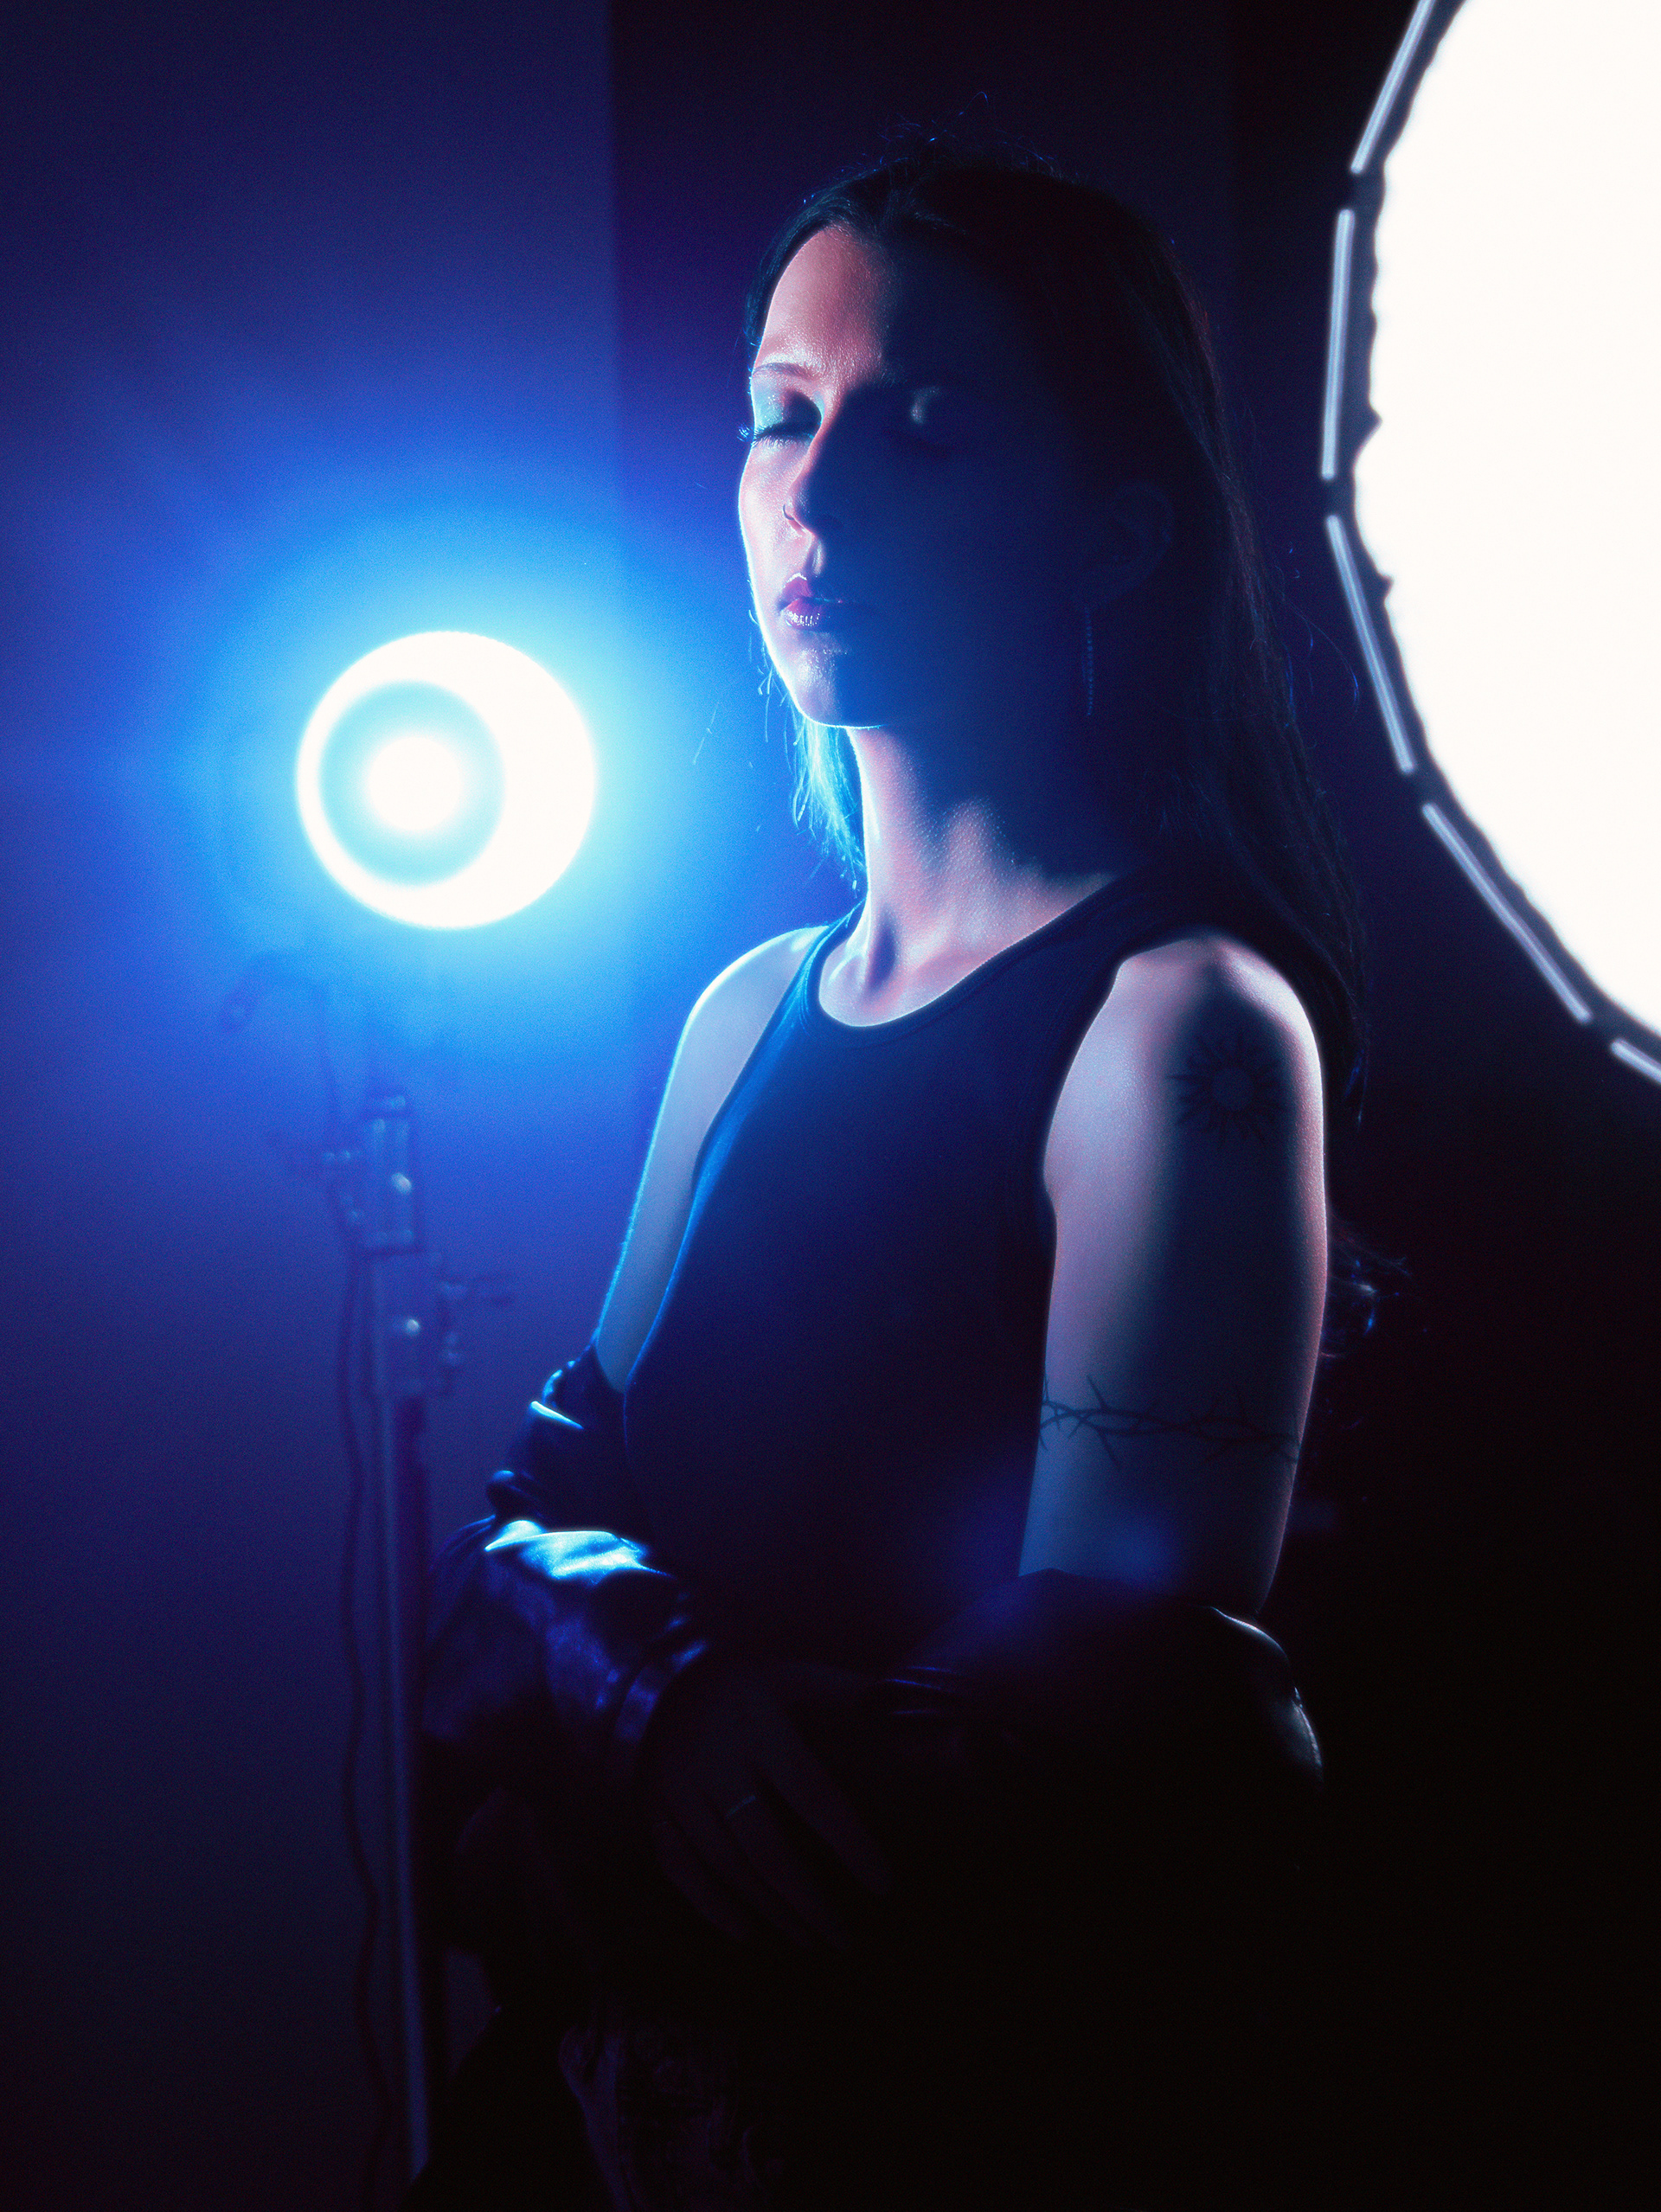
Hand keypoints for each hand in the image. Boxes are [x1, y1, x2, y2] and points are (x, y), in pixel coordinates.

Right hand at [636, 1655, 892, 1947]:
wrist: (654, 1676)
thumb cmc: (738, 1681)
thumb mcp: (788, 1673)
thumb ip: (840, 1691)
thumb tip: (899, 1704)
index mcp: (760, 1727)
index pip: (812, 1793)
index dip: (848, 1841)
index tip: (882, 1883)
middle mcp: (717, 1763)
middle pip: (766, 1847)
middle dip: (807, 1900)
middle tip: (842, 1939)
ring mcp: (679, 1788)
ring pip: (726, 1864)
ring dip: (769, 1909)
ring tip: (807, 1940)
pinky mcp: (652, 1806)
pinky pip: (678, 1865)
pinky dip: (709, 1903)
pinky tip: (743, 1931)